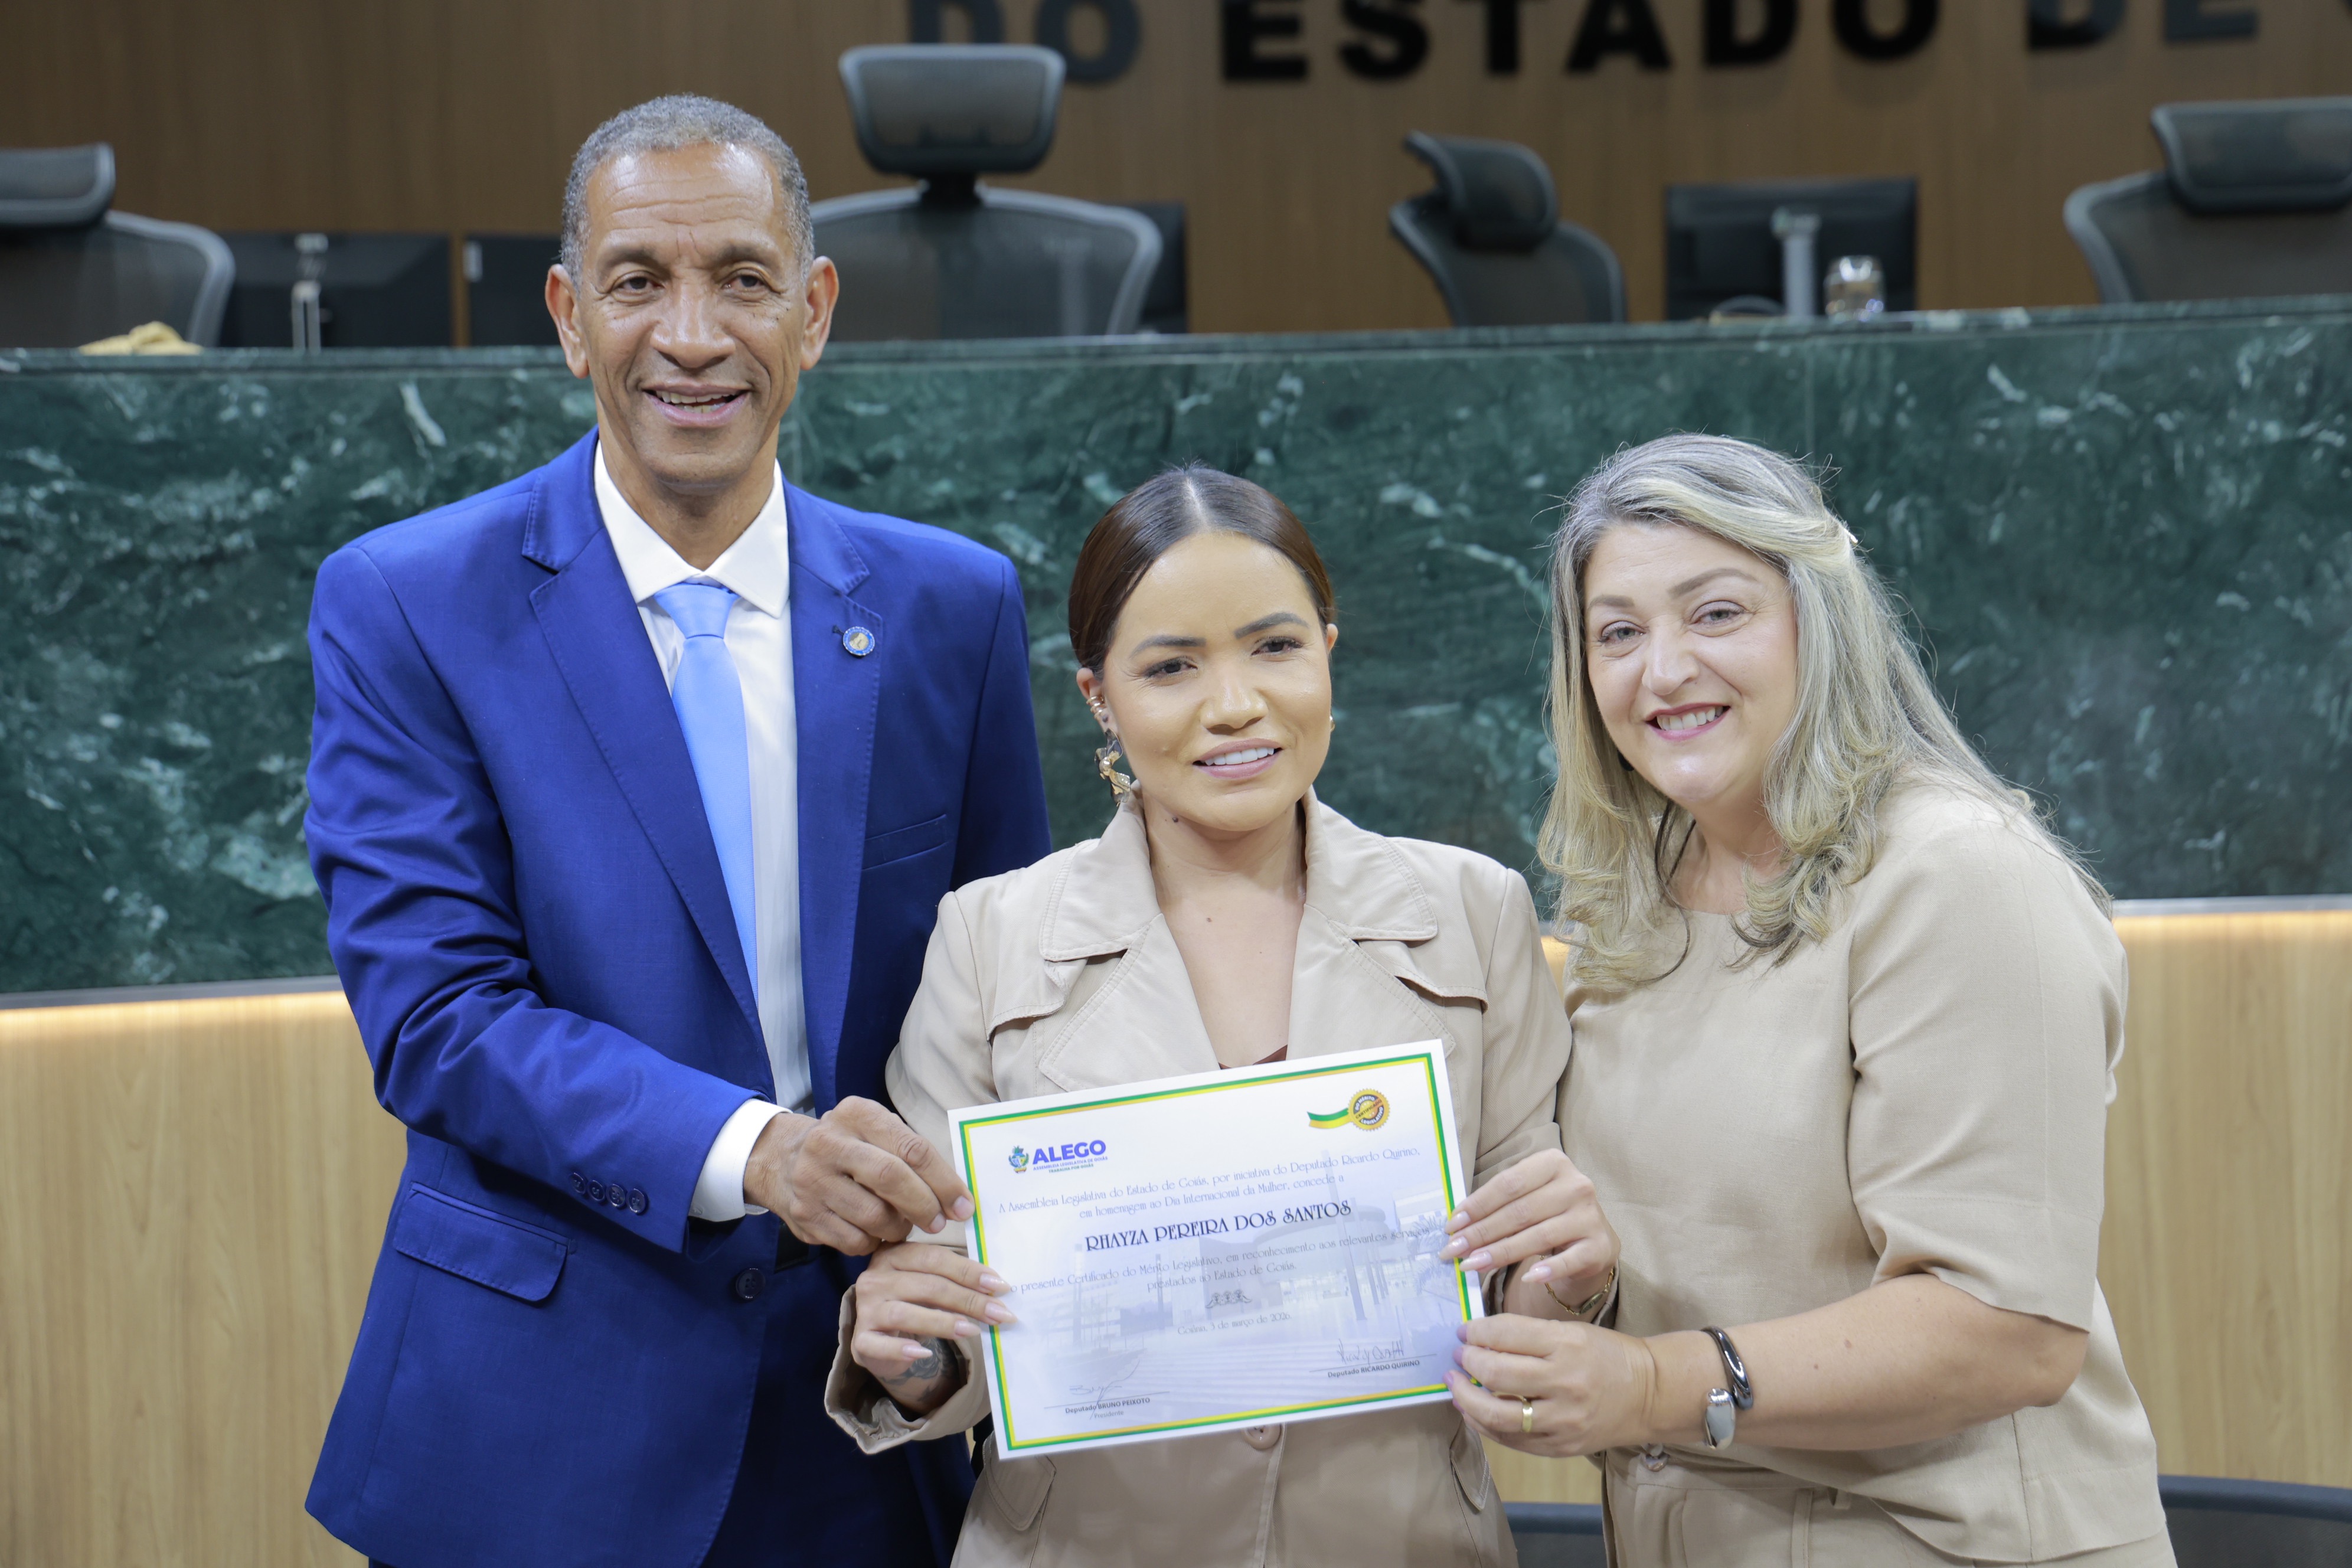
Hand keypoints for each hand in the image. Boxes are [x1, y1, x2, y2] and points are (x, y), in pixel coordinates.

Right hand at [743, 1097, 973, 1254]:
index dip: (943, 1181)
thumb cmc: (848, 1146)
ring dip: (899, 1227)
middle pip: (891, 1179)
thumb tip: (955, 1196)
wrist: (781, 1159)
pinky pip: (854, 1241)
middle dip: (924, 1206)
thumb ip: (911, 1153)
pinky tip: (876, 1231)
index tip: (963, 1205)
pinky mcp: (804, 1215)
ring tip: (903, 1223)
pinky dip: (874, 1242)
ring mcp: (812, 1181)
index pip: (911, 1148)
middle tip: (940, 1222)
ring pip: (874, 1216)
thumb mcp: (875, 1131)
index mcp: (857, 1115)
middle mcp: (829, 1143)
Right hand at [850, 1241, 1016, 1415]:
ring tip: (972, 1330)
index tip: (999, 1286)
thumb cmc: (913, 1304)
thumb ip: (955, 1282)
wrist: (882, 1338)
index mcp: (894, 1255)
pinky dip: (902, 1349)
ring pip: (905, 1313)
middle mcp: (875, 1278)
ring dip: (943, 1322)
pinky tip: (925, 1353)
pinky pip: (879, 1345)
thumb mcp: (932, 1286)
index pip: (934, 1258)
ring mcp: (865, 1309)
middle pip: (926, 1285)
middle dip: (967, 1300)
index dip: (968, 1271)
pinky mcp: (861, 1339)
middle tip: (998, 1313)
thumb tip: (996, 1290)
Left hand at [1439, 1149, 1617, 1307]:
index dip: (1477, 1205)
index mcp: (1553, 1163)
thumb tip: (1456, 1226)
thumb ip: (1498, 1205)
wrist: (1592, 1239)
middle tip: (1453, 1250)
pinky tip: (1526, 1279)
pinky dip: (1547, 1270)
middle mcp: (1577, 1185)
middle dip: (1481, 1233)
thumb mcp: (1527, 1198)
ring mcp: (1590, 1216)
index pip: (1508, 1184)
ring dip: (1500, 1253)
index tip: (1451, 1225)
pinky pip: (1568, 1260)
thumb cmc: (1548, 1214)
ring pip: (1537, 1236)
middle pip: (1519, 1211)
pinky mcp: (1600, 1246)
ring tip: (1472, 1265)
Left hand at [1446, 1314, 1656, 1457]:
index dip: (1475, 1331)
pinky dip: (1484, 1425)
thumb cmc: (1607, 1356)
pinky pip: (1510, 1440)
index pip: (1505, 1334)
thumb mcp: (1573, 1332)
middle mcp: (1564, 1382)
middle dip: (1467, 1361)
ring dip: (1465, 1397)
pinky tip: (1473, 1411)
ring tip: (1455, 1384)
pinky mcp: (1560, 1446)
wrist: (1649, 1394)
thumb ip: (1528, 1335)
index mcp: (1567, 1344)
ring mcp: (1562, 1420)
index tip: (1465, 1331)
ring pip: (1496, 1414)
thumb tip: (1479, 1338)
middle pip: (1495, 1373)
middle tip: (1459, 1354)